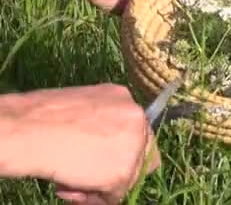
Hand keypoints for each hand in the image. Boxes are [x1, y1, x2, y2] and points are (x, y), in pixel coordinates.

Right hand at [3, 84, 159, 203]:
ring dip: (101, 185)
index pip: (137, 130)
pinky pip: (116, 195)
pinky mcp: (123, 171)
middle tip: (86, 175)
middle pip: (142, 153)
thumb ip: (102, 123)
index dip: (119, 150)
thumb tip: (105, 144)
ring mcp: (133, 144)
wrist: (27, 130)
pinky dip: (94, 198)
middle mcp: (135, 116)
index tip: (100, 158)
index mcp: (123, 97)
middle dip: (116, 168)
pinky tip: (69, 187)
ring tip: (70, 182)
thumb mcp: (83, 107)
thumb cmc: (41, 117)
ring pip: (129, 176)